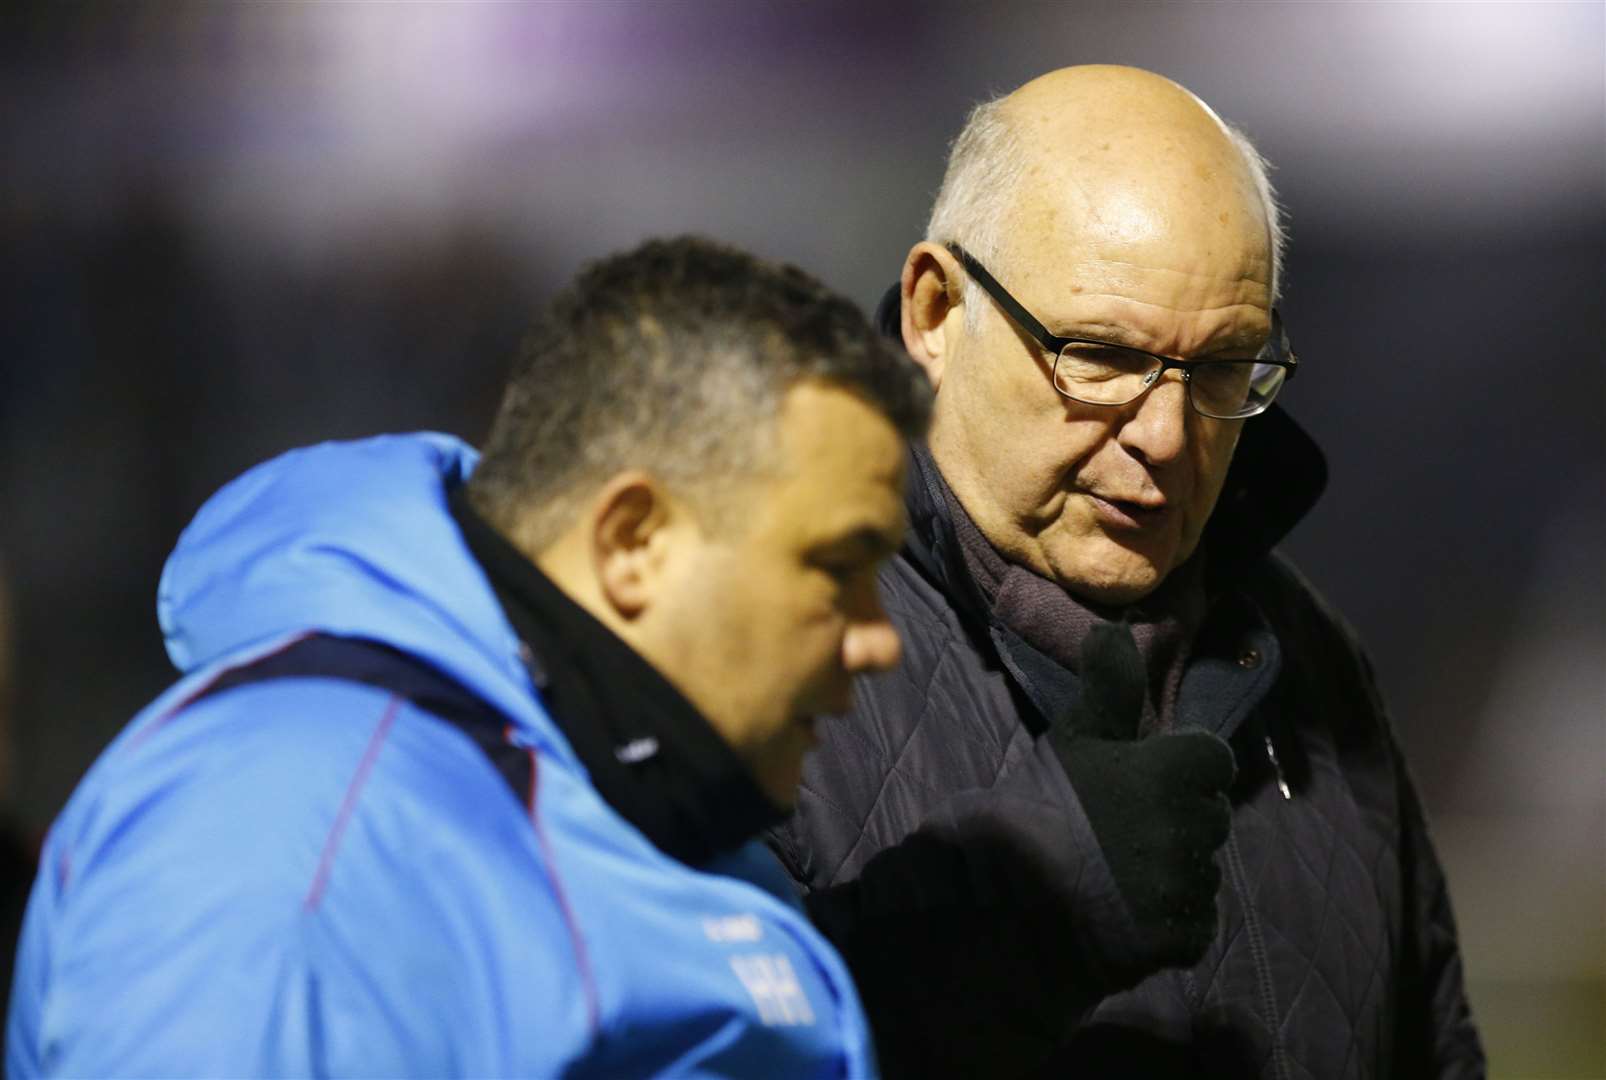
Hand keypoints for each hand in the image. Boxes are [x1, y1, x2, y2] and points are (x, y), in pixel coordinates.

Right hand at [1049, 620, 1235, 972]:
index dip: (1179, 768)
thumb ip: (1109, 684)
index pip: (1213, 760)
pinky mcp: (1180, 937)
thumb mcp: (1074, 737)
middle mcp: (1194, 826)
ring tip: (1114, 871)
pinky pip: (1194, 923)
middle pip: (1207, 816)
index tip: (1140, 780)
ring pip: (1199, 870)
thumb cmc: (1041, 806)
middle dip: (1174, 819)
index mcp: (1177, 770)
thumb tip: (1116, 630)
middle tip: (1118, 828)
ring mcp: (1188, 886)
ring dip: (1170, 871)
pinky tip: (1124, 910)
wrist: (1006, 898)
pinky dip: (1168, 921)